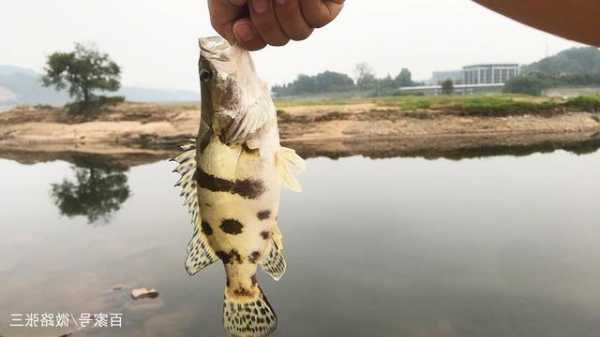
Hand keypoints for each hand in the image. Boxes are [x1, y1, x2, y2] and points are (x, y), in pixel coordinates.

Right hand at [208, 0, 343, 50]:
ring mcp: (303, 10)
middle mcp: (279, 12)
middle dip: (266, 19)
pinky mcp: (326, 4)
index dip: (249, 39)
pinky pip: (317, 18)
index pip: (252, 41)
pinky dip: (308, 3)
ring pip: (298, 33)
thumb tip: (237, 30)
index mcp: (253, 9)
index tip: (242, 27)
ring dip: (286, 11)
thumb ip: (226, 3)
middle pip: (276, 39)